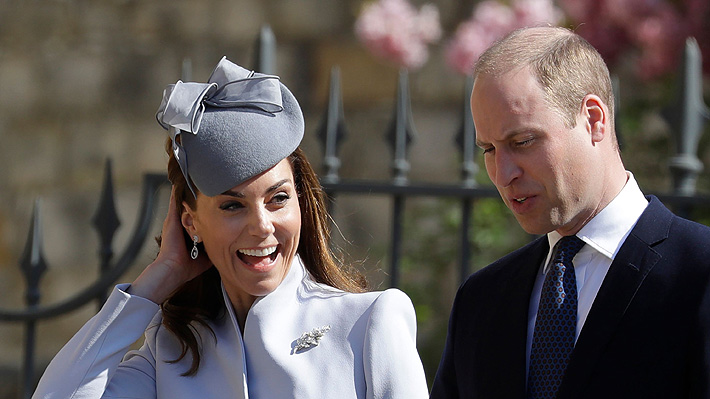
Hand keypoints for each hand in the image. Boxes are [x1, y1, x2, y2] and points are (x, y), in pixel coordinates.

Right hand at [129, 186, 211, 303]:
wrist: (173, 270)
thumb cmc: (188, 267)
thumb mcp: (206, 255)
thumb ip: (216, 248)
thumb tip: (230, 248)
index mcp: (188, 232)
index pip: (197, 216)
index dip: (204, 208)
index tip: (213, 198)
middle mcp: (180, 224)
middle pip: (189, 206)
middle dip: (196, 196)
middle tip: (203, 181)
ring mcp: (174, 221)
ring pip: (183, 201)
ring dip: (188, 191)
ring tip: (193, 176)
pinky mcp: (171, 219)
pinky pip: (175, 201)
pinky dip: (179, 191)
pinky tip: (183, 180)